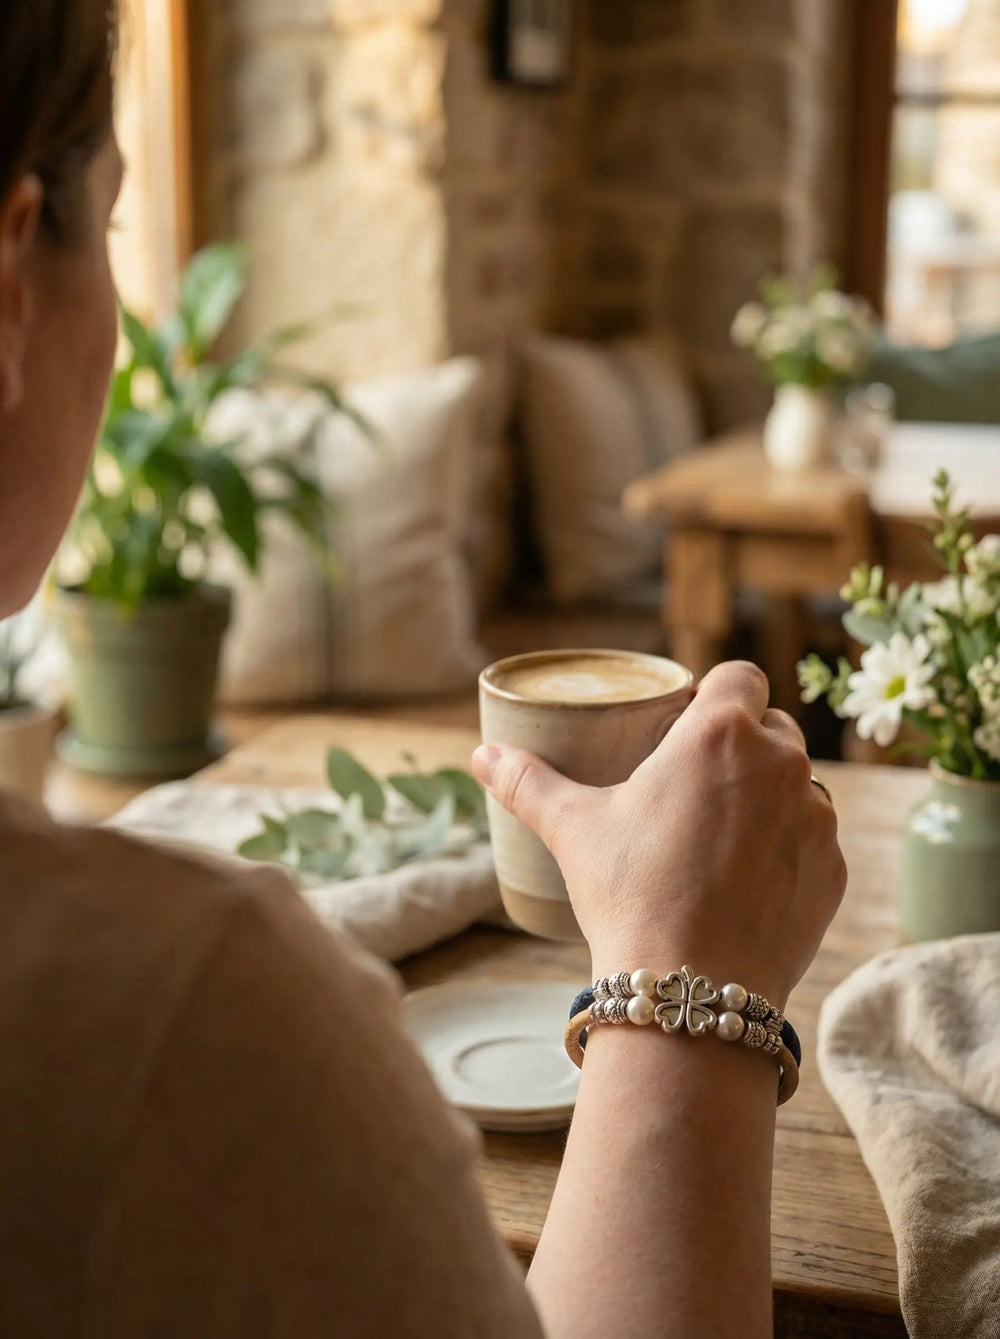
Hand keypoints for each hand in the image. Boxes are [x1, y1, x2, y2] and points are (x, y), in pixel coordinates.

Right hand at [473, 661, 845, 1008]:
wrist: (690, 990)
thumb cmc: (630, 895)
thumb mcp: (573, 829)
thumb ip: (528, 783)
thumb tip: (482, 757)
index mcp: (721, 734)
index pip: (741, 676)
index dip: (719, 692)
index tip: (692, 720)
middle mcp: (782, 763)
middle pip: (773, 728)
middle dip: (743, 745)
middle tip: (697, 782)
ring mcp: (816, 818)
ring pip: (799, 785)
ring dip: (770, 796)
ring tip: (724, 834)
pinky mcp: (833, 869)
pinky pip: (815, 839)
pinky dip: (789, 849)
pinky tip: (751, 879)